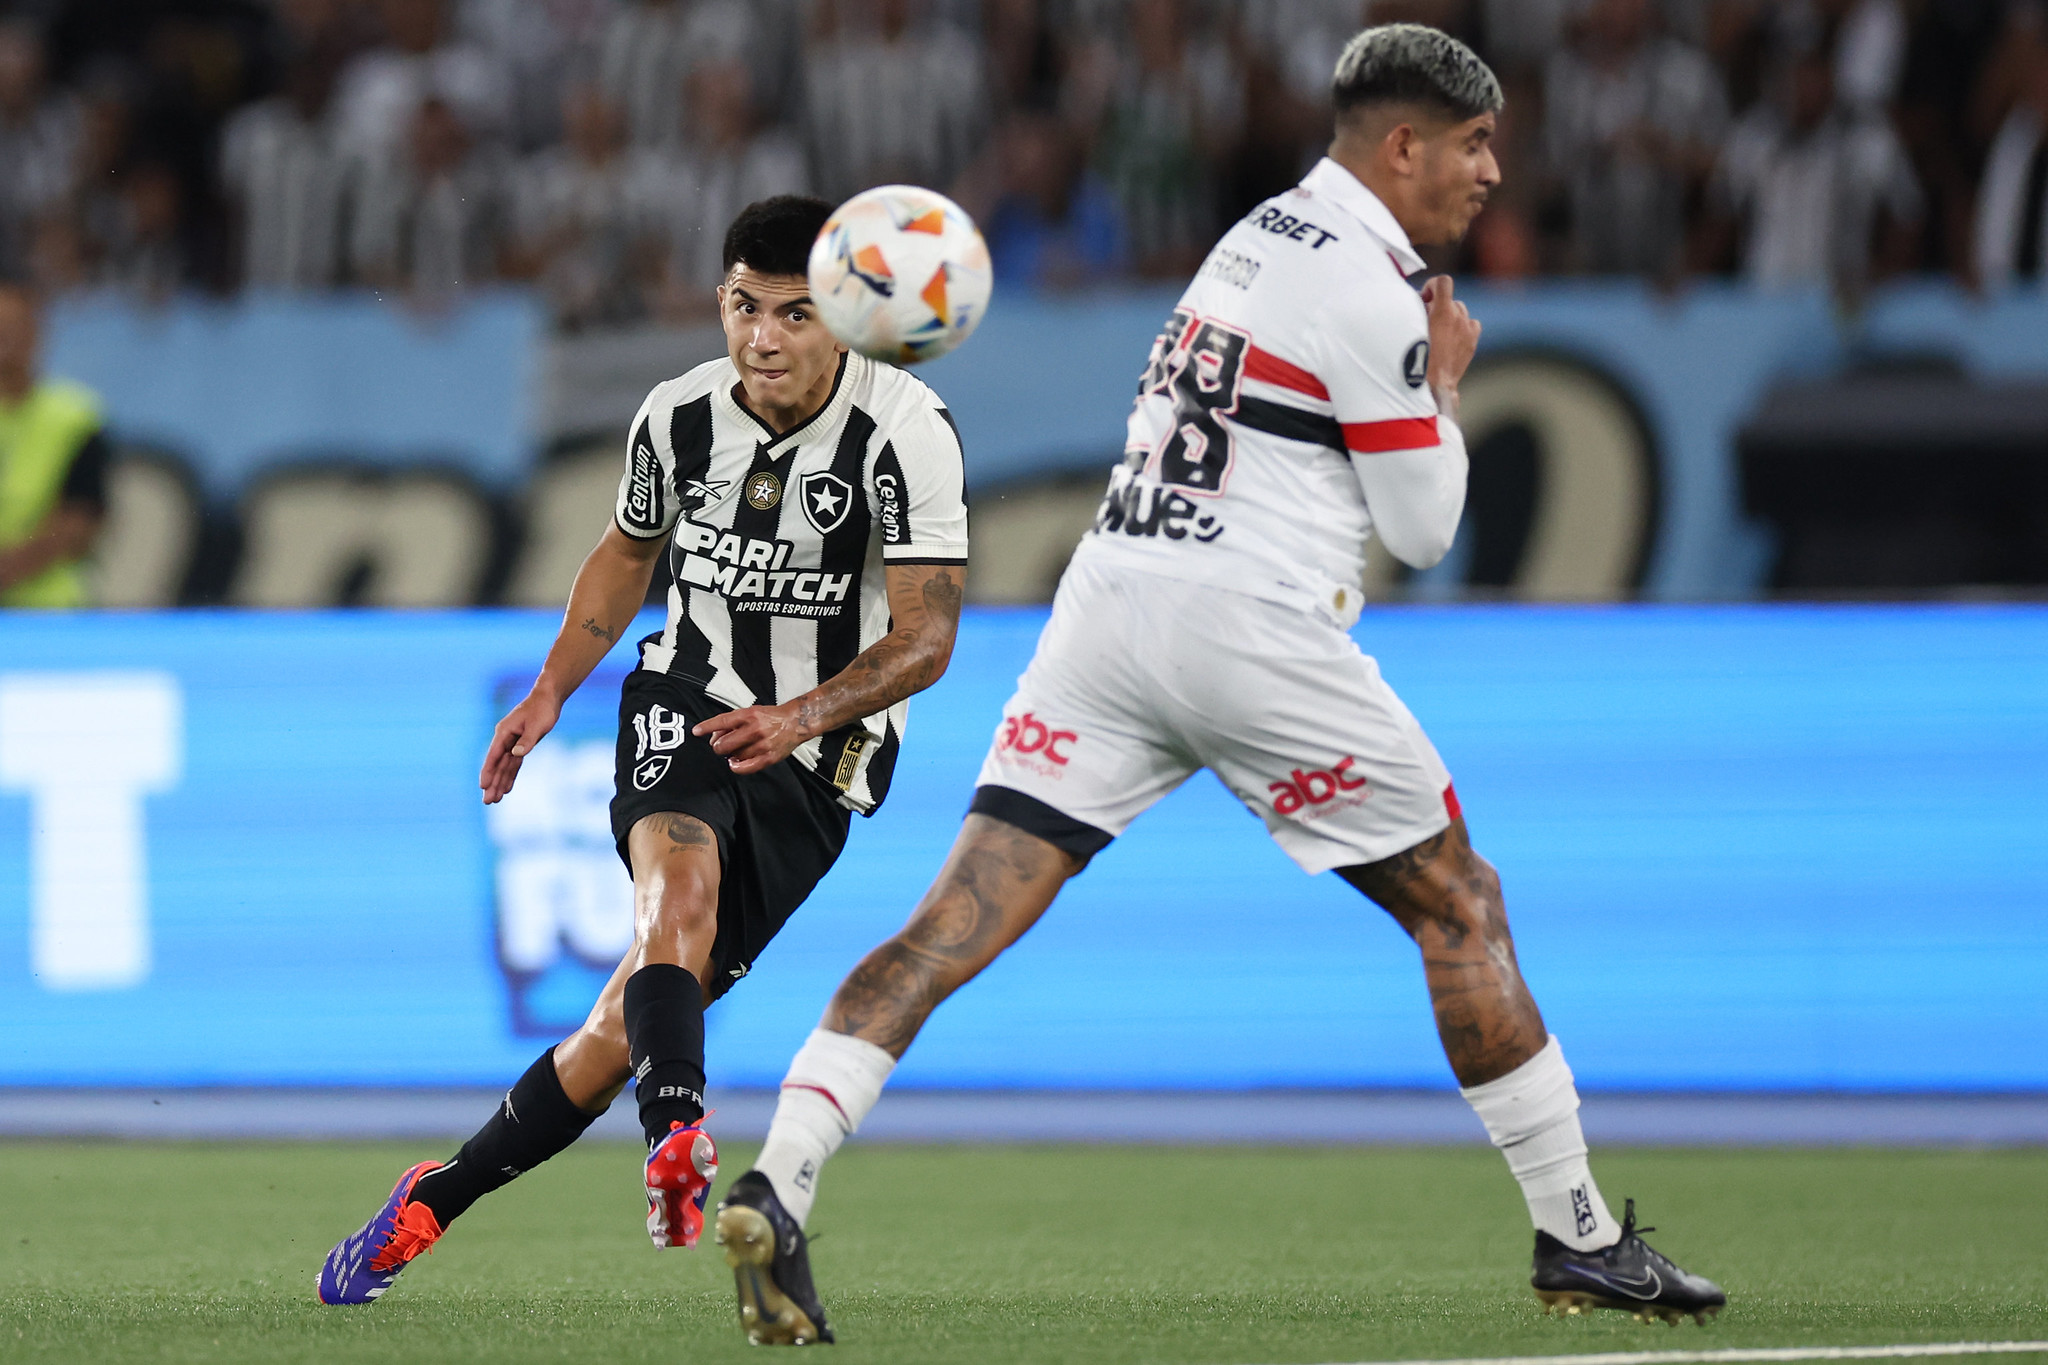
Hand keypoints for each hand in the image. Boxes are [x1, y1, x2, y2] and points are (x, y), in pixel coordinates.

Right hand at [481, 688, 562, 803]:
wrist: (548, 698)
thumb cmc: (542, 709)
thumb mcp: (537, 725)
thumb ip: (527, 740)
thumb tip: (516, 754)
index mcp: (504, 732)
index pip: (494, 756)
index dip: (488, 772)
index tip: (483, 786)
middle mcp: (505, 739)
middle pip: (496, 765)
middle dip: (492, 783)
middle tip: (487, 801)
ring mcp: (512, 743)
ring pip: (504, 766)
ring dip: (499, 782)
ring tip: (493, 800)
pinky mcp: (521, 745)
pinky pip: (513, 764)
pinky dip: (510, 775)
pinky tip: (506, 788)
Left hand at [695, 702, 809, 774]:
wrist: (795, 722)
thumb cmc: (771, 717)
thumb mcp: (751, 711)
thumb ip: (733, 722)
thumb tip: (715, 734)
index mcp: (749, 715)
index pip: (722, 721)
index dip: (706, 727)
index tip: (696, 731)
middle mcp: (755, 729)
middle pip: (724, 743)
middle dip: (718, 746)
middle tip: (721, 745)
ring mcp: (762, 744)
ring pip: (734, 756)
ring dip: (730, 755)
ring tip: (734, 751)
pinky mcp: (768, 757)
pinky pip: (745, 767)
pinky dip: (736, 767)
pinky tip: (734, 763)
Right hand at [1420, 274, 1481, 414]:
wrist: (1433, 384)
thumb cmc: (1416, 359)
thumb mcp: (1411, 329)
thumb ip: (1417, 311)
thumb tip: (1421, 303)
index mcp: (1443, 311)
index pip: (1443, 282)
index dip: (1432, 286)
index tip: (1424, 299)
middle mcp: (1458, 317)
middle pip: (1450, 299)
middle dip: (1439, 306)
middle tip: (1426, 319)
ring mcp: (1468, 329)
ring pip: (1461, 311)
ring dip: (1450, 316)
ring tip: (1439, 330)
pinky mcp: (1473, 341)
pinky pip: (1472, 324)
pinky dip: (1463, 326)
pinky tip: (1452, 337)